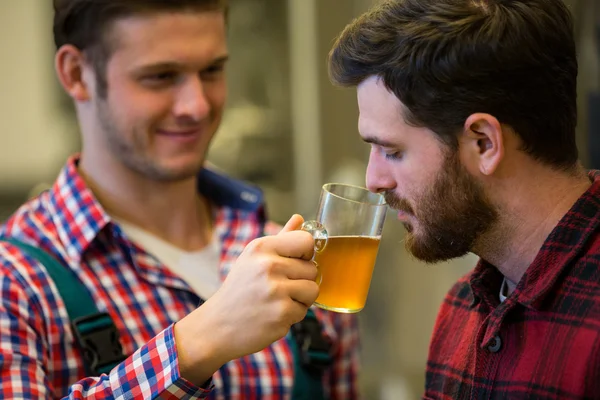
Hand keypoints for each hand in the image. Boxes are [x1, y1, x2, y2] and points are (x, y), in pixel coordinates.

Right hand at [175, 214, 318, 383]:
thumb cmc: (239, 289)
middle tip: (277, 288)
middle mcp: (268, 265)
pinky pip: (304, 311)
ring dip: (300, 299)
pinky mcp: (281, 313)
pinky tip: (272, 314)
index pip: (306, 240)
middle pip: (312, 268)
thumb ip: (281, 238)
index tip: (294, 263)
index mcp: (262, 247)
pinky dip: (292, 316)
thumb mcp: (253, 258)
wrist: (217, 326)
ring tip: (278, 301)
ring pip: (313, 289)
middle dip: (301, 280)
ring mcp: (276, 290)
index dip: (305, 253)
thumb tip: (299, 218)